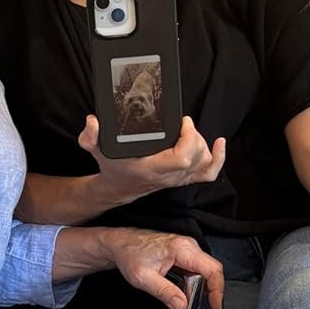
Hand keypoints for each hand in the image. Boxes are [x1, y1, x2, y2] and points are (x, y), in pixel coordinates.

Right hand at [79, 115, 226, 205]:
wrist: (118, 186)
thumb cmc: (112, 167)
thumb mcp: (96, 150)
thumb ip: (90, 137)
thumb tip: (93, 121)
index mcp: (152, 169)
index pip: (181, 158)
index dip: (189, 139)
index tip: (183, 122)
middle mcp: (168, 176)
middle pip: (196, 157)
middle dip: (195, 137)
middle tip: (183, 123)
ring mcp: (178, 179)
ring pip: (203, 163)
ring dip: (202, 144)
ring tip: (188, 130)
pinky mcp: (183, 178)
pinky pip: (208, 173)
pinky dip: (218, 159)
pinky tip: (219, 143)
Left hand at [101, 227, 224, 308]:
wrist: (120, 243)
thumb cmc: (129, 254)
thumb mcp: (144, 278)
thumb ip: (165, 292)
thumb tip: (182, 305)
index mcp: (182, 249)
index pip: (212, 269)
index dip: (217, 290)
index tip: (215, 306)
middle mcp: (188, 246)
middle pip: (212, 269)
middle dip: (211, 290)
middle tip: (206, 307)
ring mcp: (186, 248)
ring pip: (205, 270)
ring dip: (203, 287)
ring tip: (192, 301)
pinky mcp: (183, 253)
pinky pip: (196, 269)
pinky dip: (195, 282)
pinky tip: (186, 292)